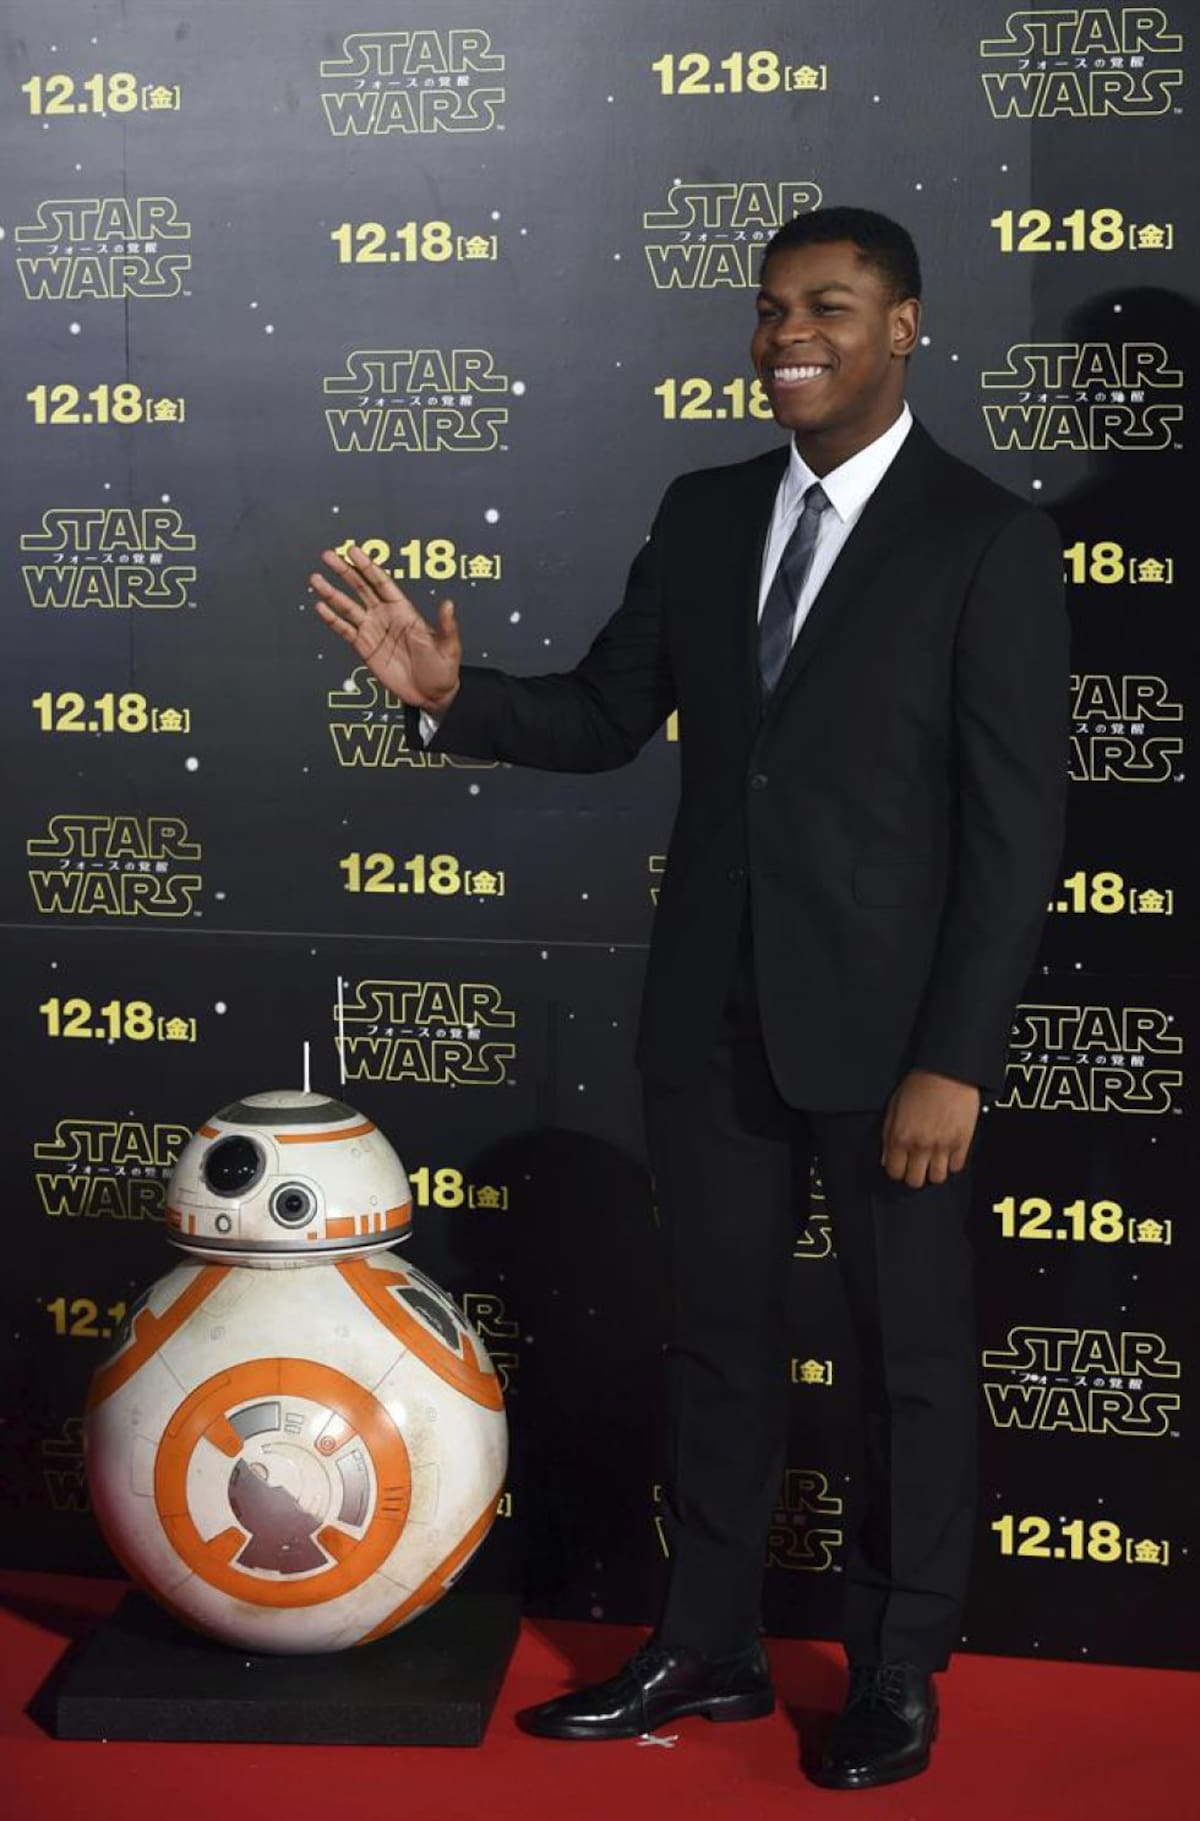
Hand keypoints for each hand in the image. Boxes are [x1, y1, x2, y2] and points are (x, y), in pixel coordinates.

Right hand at [309, 543, 461, 714]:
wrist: (430, 695)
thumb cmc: (442, 669)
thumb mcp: (448, 646)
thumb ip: (446, 625)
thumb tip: (448, 605)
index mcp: (404, 610)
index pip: (382, 583)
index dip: (367, 567)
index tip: (353, 551)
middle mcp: (385, 616)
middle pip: (361, 588)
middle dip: (344, 572)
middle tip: (329, 556)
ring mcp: (373, 631)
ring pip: (348, 607)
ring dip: (332, 593)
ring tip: (316, 578)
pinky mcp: (364, 648)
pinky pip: (345, 630)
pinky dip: (332, 619)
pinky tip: (321, 607)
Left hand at [880, 1069, 980, 1188]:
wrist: (948, 1071)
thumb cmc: (920, 1084)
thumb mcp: (893, 1107)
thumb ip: (888, 1136)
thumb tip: (886, 1158)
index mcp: (900, 1136)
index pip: (894, 1172)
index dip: (896, 1170)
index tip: (900, 1165)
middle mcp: (920, 1145)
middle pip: (915, 1181)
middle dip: (914, 1174)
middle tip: (916, 1164)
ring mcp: (942, 1146)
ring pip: (937, 1178)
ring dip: (933, 1171)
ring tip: (932, 1159)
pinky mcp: (962, 1142)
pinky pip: (956, 1167)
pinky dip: (951, 1163)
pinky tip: (947, 1152)